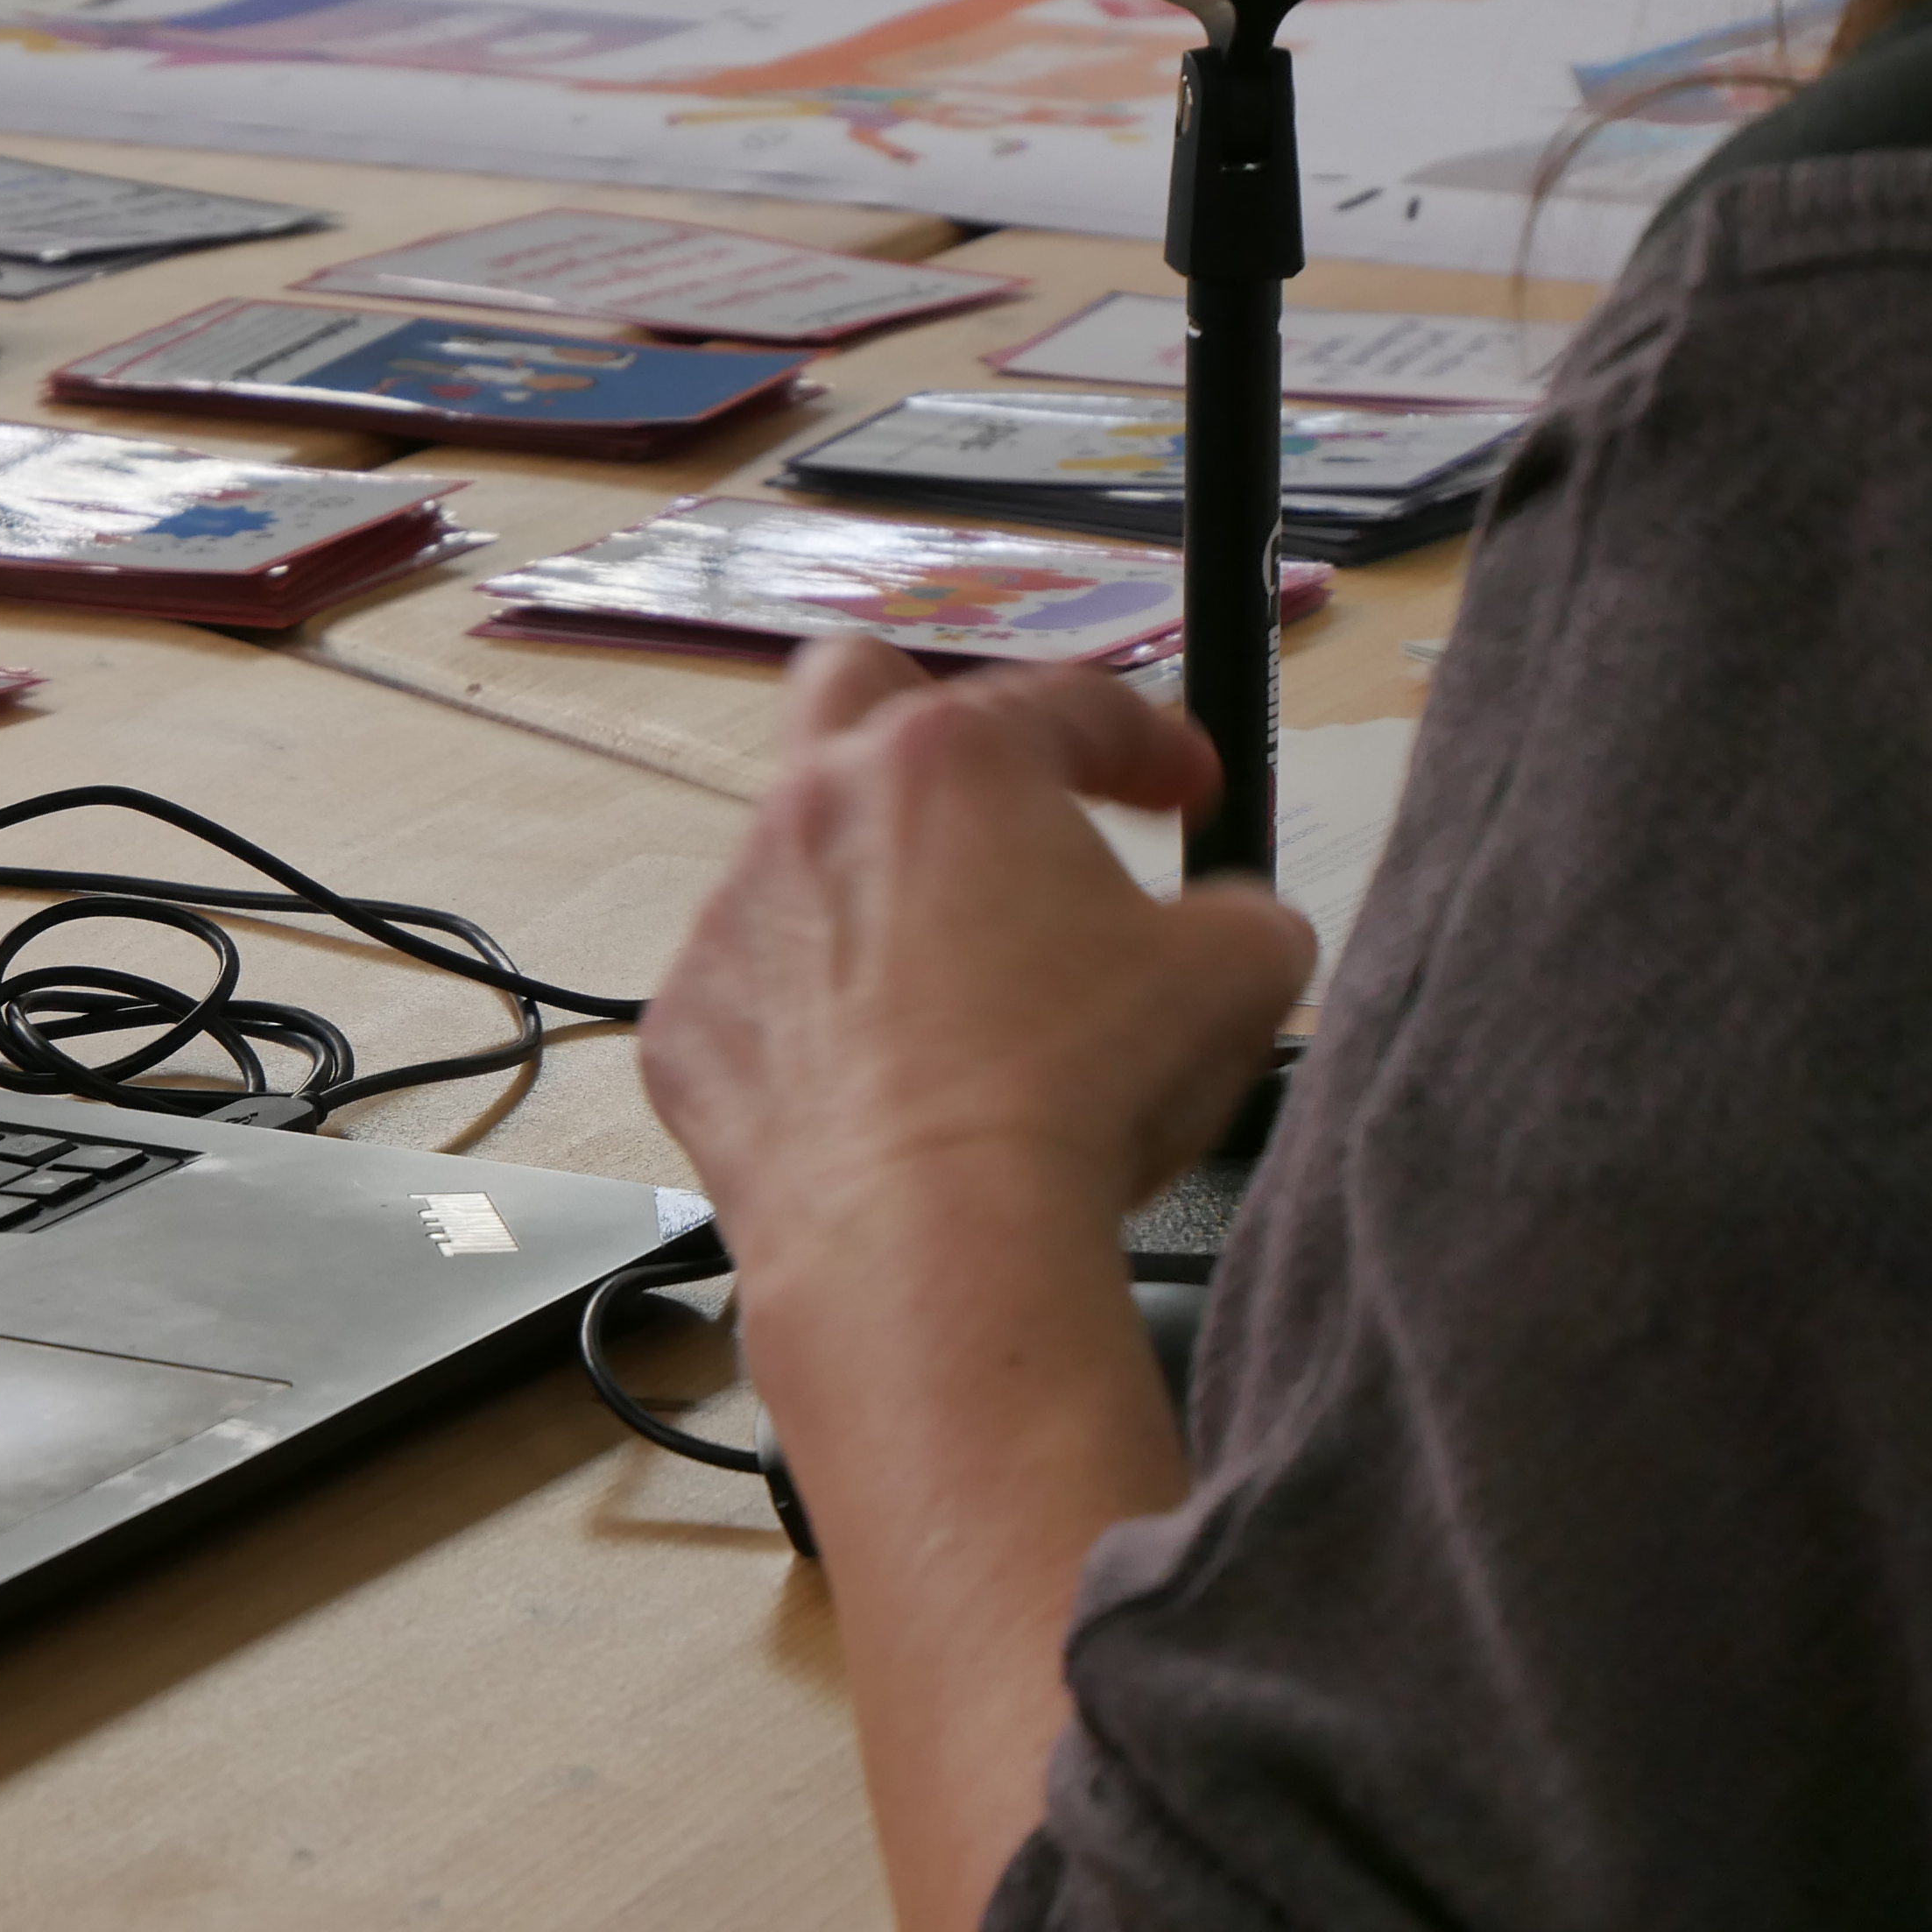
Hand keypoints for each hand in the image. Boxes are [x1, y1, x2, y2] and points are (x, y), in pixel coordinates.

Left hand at [641, 640, 1308, 1259]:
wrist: (929, 1241)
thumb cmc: (1075, 1087)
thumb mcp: (1232, 981)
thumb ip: (1241, 919)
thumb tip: (1236, 928)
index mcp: (954, 761)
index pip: (1069, 706)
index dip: (1147, 743)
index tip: (1182, 790)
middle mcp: (821, 805)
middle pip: (855, 690)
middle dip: (932, 728)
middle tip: (1001, 811)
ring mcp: (734, 912)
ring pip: (799, 860)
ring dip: (875, 901)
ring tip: (952, 997)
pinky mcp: (690, 1025)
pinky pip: (756, 995)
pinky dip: (813, 1025)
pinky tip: (877, 1090)